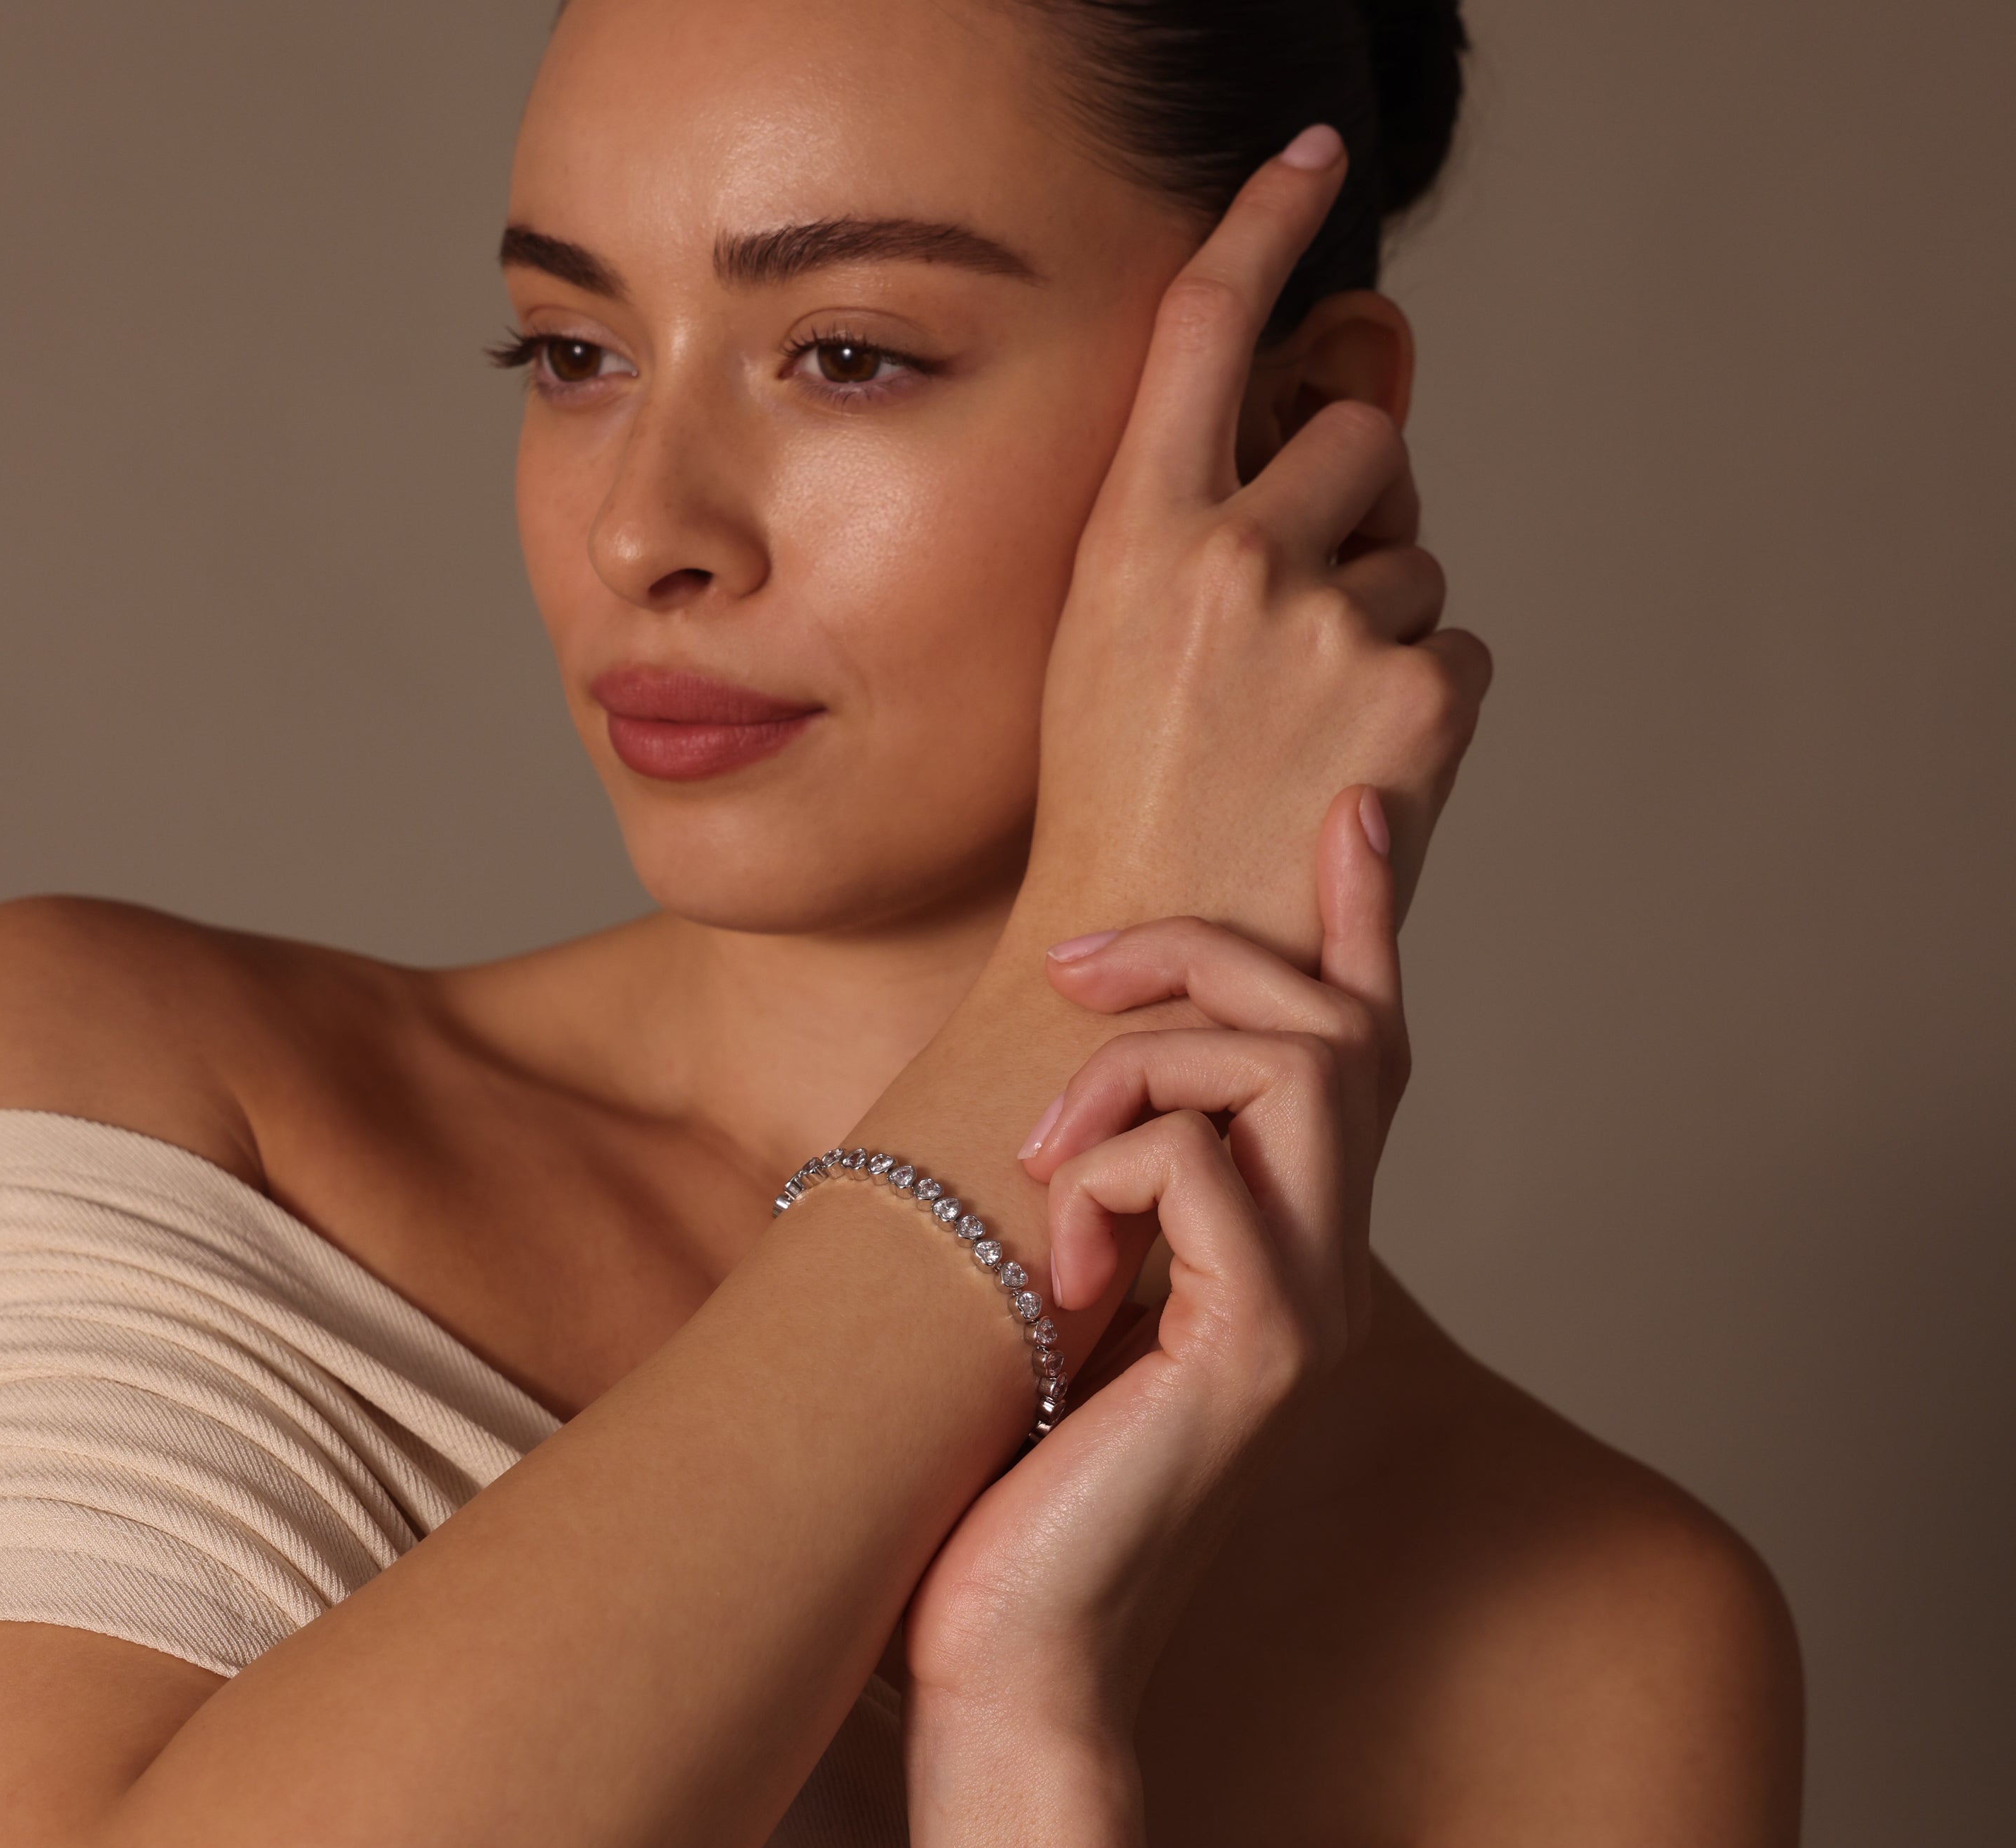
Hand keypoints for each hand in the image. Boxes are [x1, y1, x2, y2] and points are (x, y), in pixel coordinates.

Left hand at [905, 784, 1405, 1731]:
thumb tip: (1068, 1084)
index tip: (1355, 812)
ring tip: (1043, 1156)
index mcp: (1287, 1243)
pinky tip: (1060, 1267)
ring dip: (1142, 1064)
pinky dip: (1107, 1172)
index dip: (1364, 923)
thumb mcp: (1073, 1293)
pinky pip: (1201, 1163)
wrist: (1016, 1644)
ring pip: (1294, 1065)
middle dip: (1200, 954)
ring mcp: (1310, 1305)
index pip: (1365, 1051)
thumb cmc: (1023, 1475)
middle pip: (1335, 1023)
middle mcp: (1329, 1265)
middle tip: (1074, 964)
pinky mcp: (1259, 1348)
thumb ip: (1111, 1194)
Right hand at [1019, 137, 1490, 963]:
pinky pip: (1455, 648)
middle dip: (1357, 508)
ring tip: (1303, 745)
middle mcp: (1230, 556)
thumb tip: (1322, 466)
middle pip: (1360, 437)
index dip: (1257, 224)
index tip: (1308, 163)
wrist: (1160, 973)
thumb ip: (1189, 545)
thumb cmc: (1122, 823)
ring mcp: (1327, 622)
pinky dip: (1422, 705)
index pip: (1199, 328)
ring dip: (1380, 630)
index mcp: (1131, 539)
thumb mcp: (1103, 656)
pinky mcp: (1418, 693)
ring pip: (1412, 562)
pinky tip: (1349, 778)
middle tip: (1303, 631)